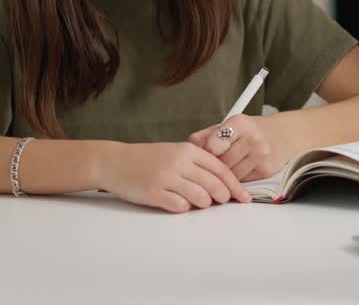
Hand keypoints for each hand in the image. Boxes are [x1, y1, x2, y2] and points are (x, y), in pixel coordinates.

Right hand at [96, 141, 251, 212]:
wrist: (114, 161)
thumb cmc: (145, 158)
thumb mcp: (174, 151)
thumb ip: (197, 163)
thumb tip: (222, 181)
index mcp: (187, 150)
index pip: (221, 169)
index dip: (235, 185)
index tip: (244, 196)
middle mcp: (179, 162)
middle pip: (214, 185)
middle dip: (224, 197)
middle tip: (224, 202)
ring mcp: (166, 178)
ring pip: (200, 198)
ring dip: (203, 204)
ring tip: (198, 202)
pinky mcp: (153, 193)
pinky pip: (179, 206)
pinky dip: (183, 208)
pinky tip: (179, 203)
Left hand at [188, 114, 297, 182]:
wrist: (284, 134)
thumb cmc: (251, 130)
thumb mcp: (230, 126)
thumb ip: (207, 135)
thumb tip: (188, 146)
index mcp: (239, 123)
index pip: (213, 144)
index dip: (206, 152)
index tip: (205, 155)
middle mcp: (252, 138)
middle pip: (221, 163)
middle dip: (214, 166)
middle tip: (212, 166)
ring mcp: (260, 155)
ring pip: (230, 175)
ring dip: (224, 175)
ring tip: (225, 168)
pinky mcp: (266, 170)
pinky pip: (242, 181)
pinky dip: (237, 179)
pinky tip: (238, 170)